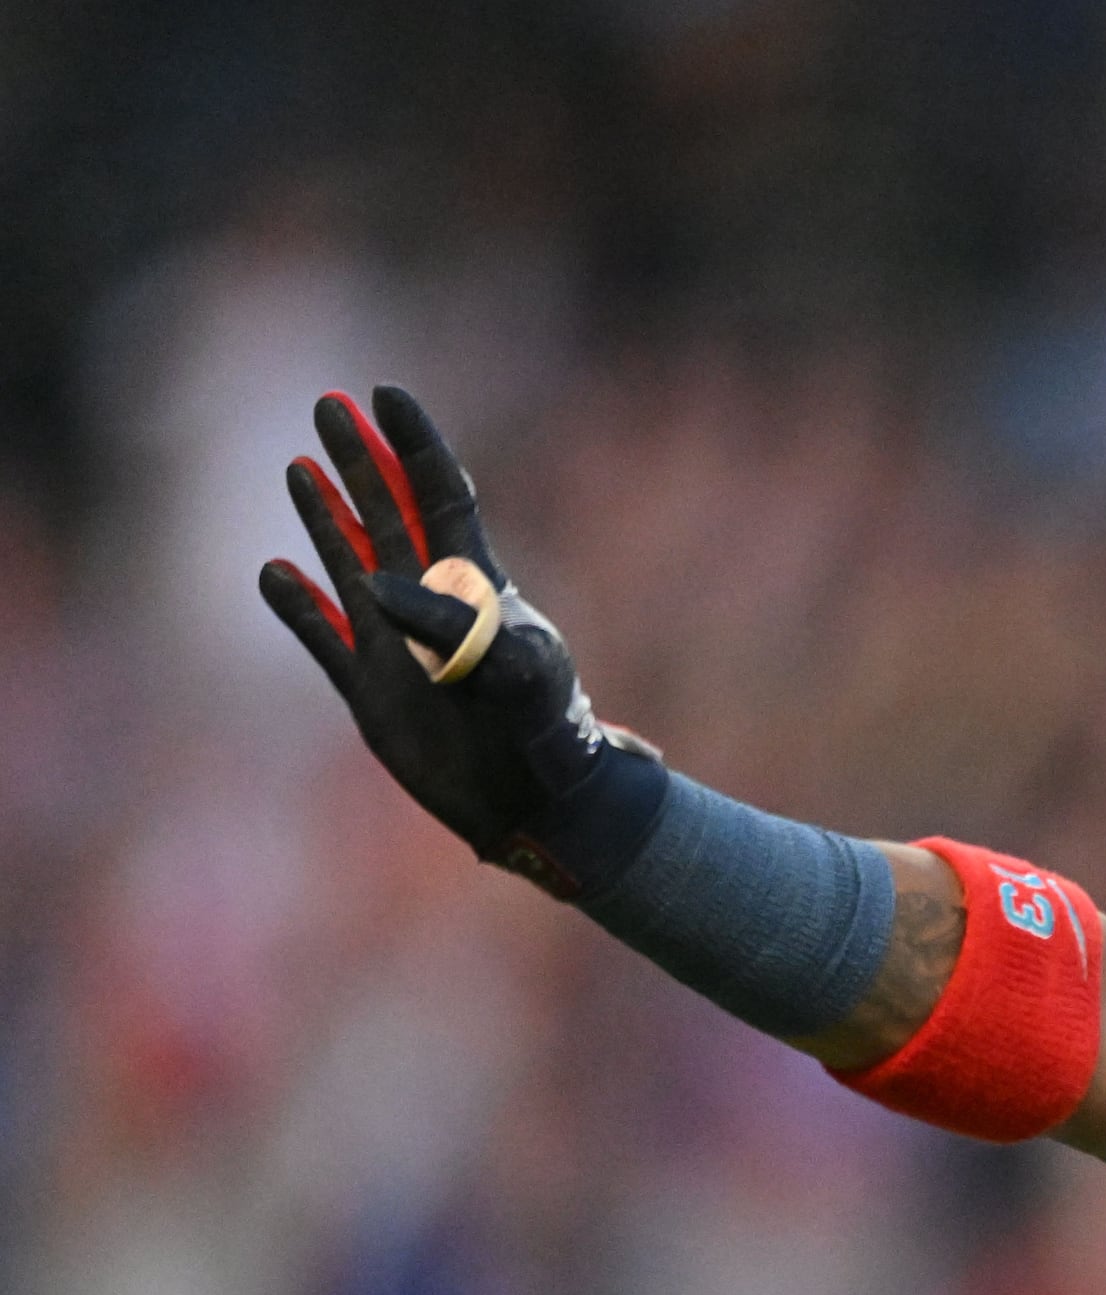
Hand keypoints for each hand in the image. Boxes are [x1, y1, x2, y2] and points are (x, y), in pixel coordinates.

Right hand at [257, 386, 647, 888]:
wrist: (535, 801)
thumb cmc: (544, 729)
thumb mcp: (513, 671)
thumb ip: (449, 624)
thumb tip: (373, 581)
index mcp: (476, 586)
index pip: (439, 494)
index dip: (414, 445)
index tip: (386, 394)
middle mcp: (429, 604)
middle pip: (386, 513)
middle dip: (361, 460)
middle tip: (327, 405)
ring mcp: (395, 643)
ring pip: (349, 563)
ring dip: (324, 517)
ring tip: (298, 467)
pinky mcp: (370, 690)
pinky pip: (322, 638)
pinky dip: (297, 606)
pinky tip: (273, 574)